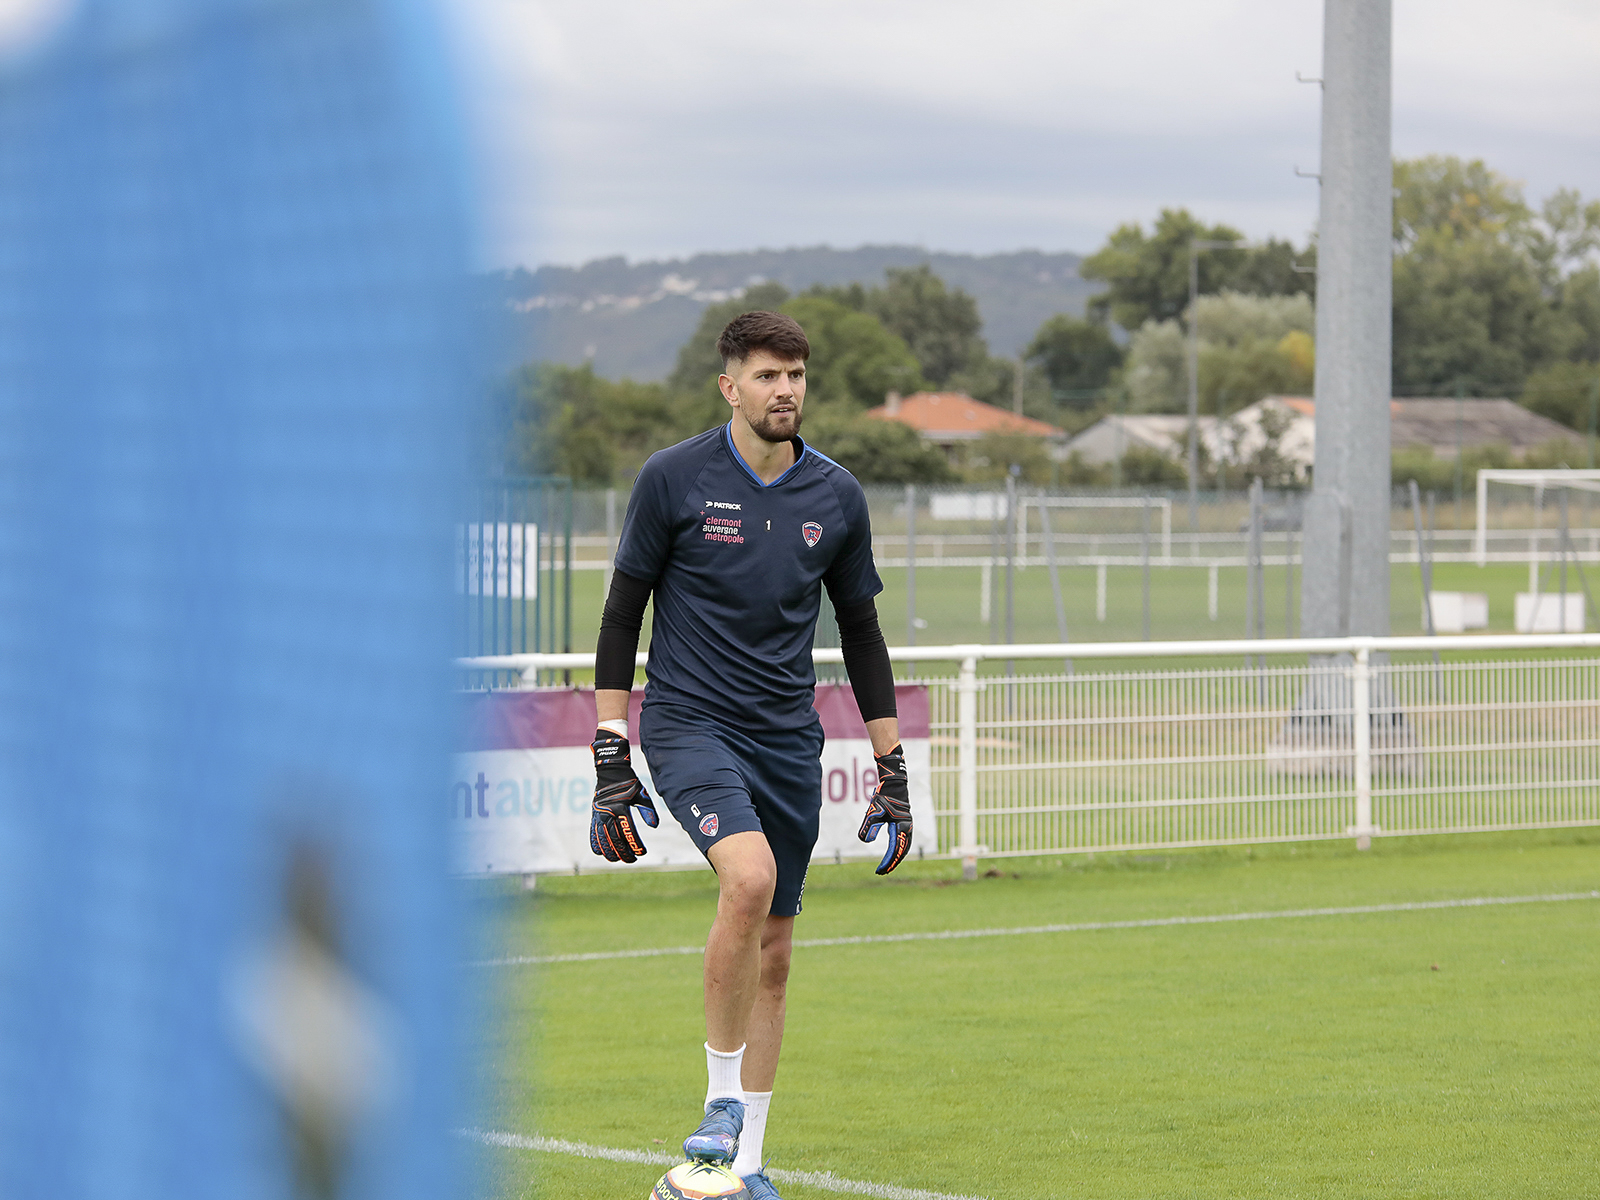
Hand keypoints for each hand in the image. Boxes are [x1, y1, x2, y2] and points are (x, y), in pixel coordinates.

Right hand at [589, 728, 658, 862]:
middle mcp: (608, 812)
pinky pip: (592, 833)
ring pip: (602, 839)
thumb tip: (654, 826)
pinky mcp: (594, 814)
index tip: (642, 853)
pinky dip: (596, 844)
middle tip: (632, 860)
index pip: (629, 831)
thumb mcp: (642, 794)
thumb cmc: (630, 782)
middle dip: (624, 852)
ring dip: (610, 851)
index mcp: (621, 807)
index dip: (635, 844)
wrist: (610, 770)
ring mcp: (599, 814)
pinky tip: (601, 853)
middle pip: (615, 839)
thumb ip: (648, 810)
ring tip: (617, 860)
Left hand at [857, 743, 911, 874]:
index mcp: (901, 827)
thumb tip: (865, 841)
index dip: (888, 862)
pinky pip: (903, 841)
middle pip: (902, 852)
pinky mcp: (905, 825)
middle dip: (892, 863)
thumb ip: (868, 827)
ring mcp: (907, 827)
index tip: (880, 870)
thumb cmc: (883, 798)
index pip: (895, 850)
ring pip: (904, 848)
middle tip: (882, 872)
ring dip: (896, 857)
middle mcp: (907, 829)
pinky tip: (891, 853)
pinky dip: (898, 850)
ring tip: (886, 866)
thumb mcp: (873, 813)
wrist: (894, 785)